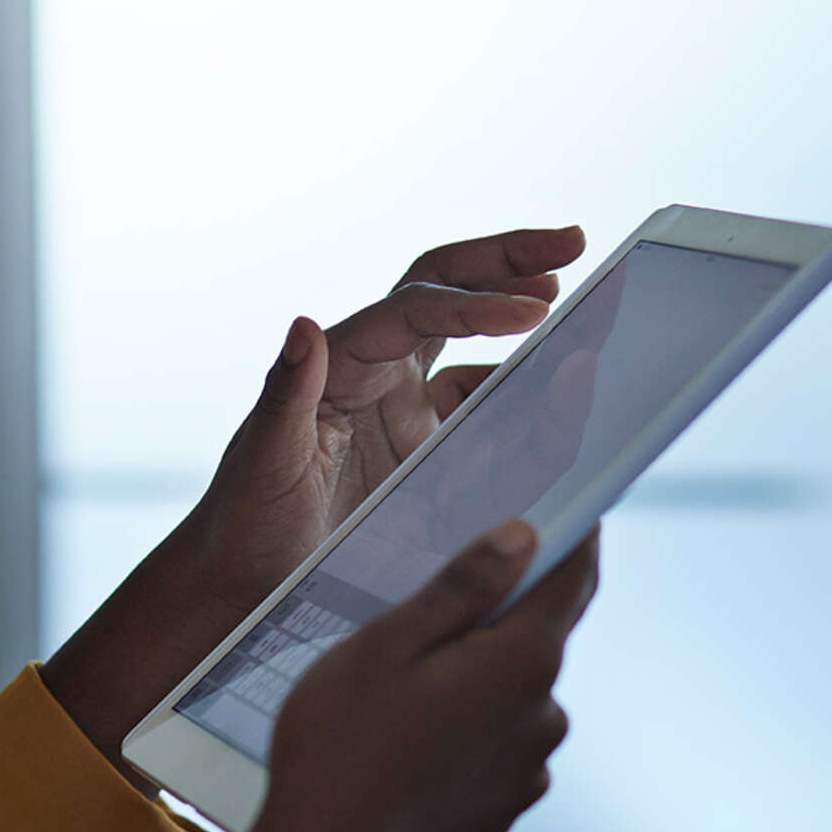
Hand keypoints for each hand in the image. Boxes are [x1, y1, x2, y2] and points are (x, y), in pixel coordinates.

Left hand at [188, 226, 588, 606]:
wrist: (245, 588)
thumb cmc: (242, 521)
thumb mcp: (260, 460)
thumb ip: (285, 394)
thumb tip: (303, 324)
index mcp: (342, 364)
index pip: (417, 309)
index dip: (477, 304)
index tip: (536, 308)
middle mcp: (381, 378)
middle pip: (452, 293)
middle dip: (510, 262)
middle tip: (573, 243)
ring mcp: (412, 421)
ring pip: (486, 367)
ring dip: (535, 354)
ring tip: (589, 347)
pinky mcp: (434, 467)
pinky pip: (494, 433)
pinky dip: (534, 422)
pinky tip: (569, 413)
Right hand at [202, 520, 600, 831]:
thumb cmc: (340, 744)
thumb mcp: (389, 643)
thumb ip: (464, 587)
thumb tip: (526, 535)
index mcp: (522, 662)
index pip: (574, 578)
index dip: (575, 534)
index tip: (570, 504)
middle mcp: (543, 716)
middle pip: (538, 636)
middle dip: (501, 611)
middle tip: (436, 598)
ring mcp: (526, 770)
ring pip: (513, 695)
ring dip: (477, 677)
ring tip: (402, 685)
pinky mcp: (502, 810)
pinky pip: (497, 746)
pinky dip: (467, 729)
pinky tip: (408, 739)